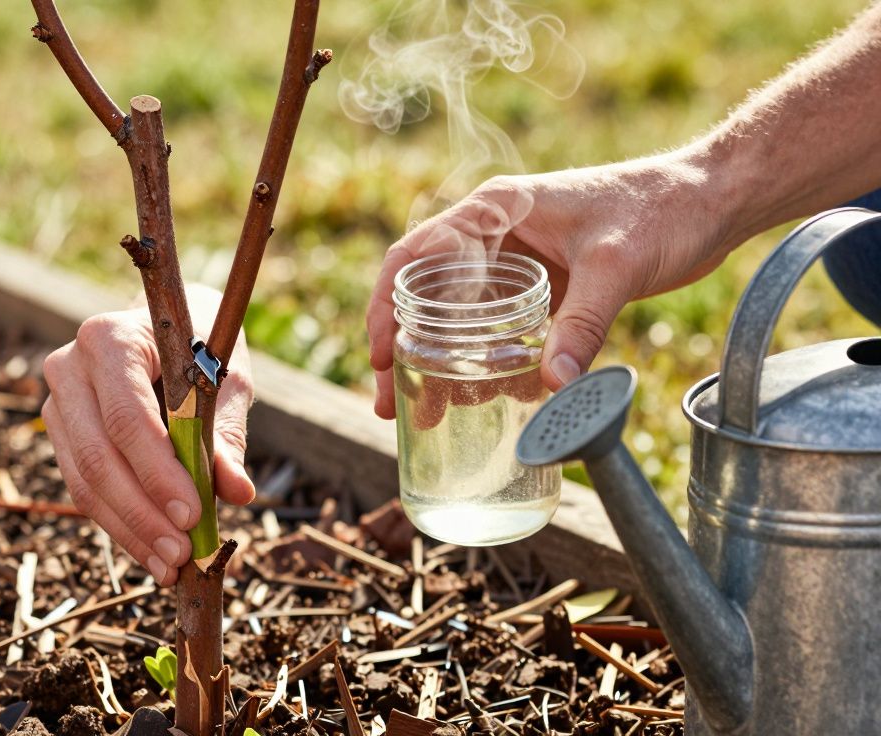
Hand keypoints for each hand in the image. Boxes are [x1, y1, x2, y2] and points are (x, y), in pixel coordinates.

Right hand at [41, 288, 254, 585]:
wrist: (166, 328)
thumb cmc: (202, 348)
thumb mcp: (226, 380)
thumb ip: (224, 435)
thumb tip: (238, 492)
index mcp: (111, 338)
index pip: (127, 416)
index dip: (157, 471)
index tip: (192, 515)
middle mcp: (71, 366)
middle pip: (99, 455)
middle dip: (143, 512)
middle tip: (182, 553)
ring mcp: (57, 401)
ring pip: (85, 480)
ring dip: (130, 529)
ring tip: (171, 564)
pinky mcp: (59, 433)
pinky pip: (84, 488)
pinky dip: (120, 524)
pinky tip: (152, 552)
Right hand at [368, 150, 735, 417]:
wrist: (712, 199)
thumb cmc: (663, 209)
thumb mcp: (616, 265)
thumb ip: (583, 322)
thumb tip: (556, 387)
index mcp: (495, 211)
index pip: (415, 257)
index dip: (386, 306)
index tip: (382, 356)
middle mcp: (496, 235)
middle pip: (427, 295)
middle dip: (404, 350)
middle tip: (392, 403)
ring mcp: (519, 263)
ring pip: (460, 318)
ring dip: (442, 364)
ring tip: (431, 414)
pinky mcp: (545, 287)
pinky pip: (499, 329)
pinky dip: (486, 363)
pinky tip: (485, 399)